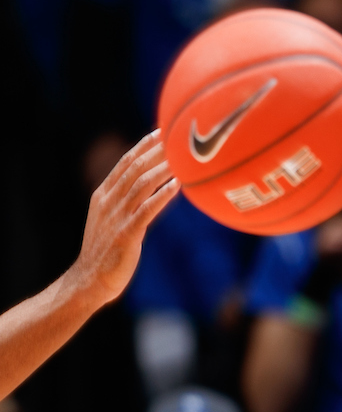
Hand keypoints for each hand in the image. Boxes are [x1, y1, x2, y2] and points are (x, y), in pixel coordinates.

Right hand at [67, 130, 179, 305]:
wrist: (89, 279)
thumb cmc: (106, 251)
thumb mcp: (111, 220)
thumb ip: (125, 203)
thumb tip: (148, 189)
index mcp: (103, 195)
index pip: (124, 163)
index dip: (143, 146)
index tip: (161, 132)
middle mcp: (108, 201)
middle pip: (134, 168)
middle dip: (156, 151)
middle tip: (176, 137)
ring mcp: (116, 217)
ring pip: (141, 185)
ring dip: (163, 170)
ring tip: (182, 159)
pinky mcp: (127, 234)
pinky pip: (147, 209)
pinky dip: (163, 195)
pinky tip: (178, 186)